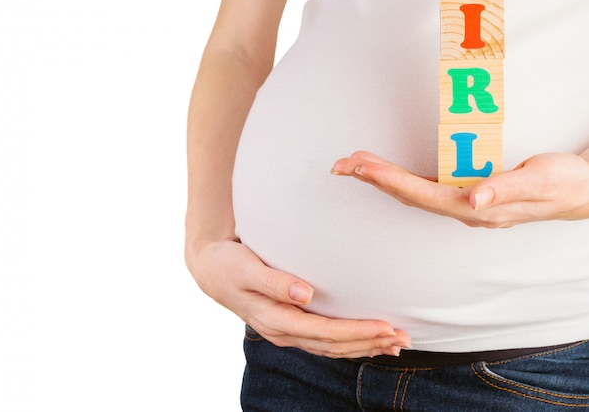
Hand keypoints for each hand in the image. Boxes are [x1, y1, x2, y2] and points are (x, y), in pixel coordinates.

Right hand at [189, 239, 410, 357]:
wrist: (210, 269)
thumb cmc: (228, 265)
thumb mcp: (246, 268)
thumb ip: (275, 281)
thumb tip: (305, 294)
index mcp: (275, 319)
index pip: (324, 332)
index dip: (356, 332)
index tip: (385, 326)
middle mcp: (283, 331)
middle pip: (333, 345)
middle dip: (369, 343)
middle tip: (403, 338)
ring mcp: (286, 331)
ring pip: (331, 348)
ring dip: (364, 346)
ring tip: (395, 343)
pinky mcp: (290, 325)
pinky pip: (324, 341)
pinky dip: (349, 342)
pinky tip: (367, 339)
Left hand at [331, 150, 588, 228]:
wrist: (582, 192)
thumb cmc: (562, 184)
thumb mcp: (539, 181)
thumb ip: (505, 190)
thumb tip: (472, 200)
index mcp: (477, 208)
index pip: (422, 194)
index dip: (389, 180)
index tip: (361, 167)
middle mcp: (465, 209)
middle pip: (409, 194)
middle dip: (373, 178)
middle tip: (341, 163)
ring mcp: (465, 204)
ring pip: (413, 192)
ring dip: (382, 178)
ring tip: (354, 163)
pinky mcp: (468, 195)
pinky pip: (425, 188)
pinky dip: (401, 178)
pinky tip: (388, 173)